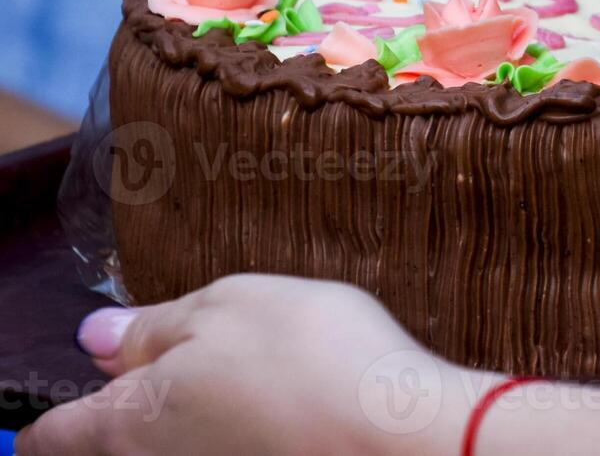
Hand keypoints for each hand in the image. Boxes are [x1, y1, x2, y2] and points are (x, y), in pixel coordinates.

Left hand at [19, 274, 486, 454]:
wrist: (401, 435)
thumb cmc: (314, 362)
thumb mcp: (228, 306)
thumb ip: (153, 325)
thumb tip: (100, 336)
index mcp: (127, 425)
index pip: (49, 436)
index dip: (68, 402)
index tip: (107, 372)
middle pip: (114, 446)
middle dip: (143, 407)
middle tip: (197, 363)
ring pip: (179, 451)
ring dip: (203, 422)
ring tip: (257, 385)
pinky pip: (230, 454)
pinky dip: (249, 437)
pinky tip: (289, 414)